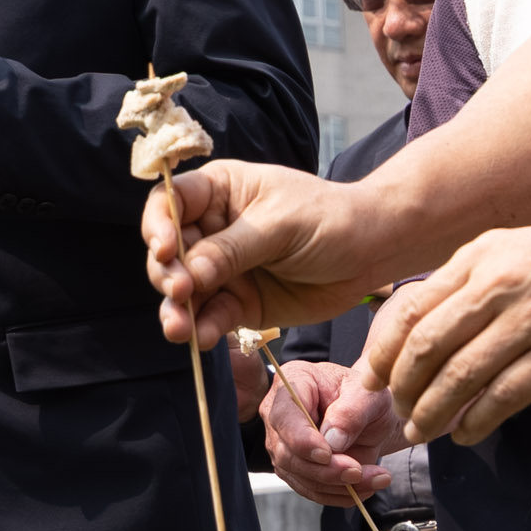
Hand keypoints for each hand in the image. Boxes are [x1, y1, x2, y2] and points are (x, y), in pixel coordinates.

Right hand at [145, 161, 380, 347]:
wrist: (372, 253)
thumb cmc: (330, 219)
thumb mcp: (280, 225)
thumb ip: (230, 249)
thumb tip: (186, 274)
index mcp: (218, 192)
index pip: (169, 203)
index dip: (157, 225)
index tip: (164, 249)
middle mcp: (213, 230)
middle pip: (169, 253)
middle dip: (166, 274)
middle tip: (179, 292)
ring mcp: (223, 269)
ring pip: (184, 292)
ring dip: (177, 311)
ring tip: (179, 329)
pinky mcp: (239, 303)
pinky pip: (211, 317)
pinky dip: (204, 329)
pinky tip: (203, 338)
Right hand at [259, 357, 388, 509]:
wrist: (371, 415)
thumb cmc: (366, 395)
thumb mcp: (369, 394)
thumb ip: (351, 411)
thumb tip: (332, 440)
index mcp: (294, 381)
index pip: (285, 415)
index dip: (301, 439)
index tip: (327, 454)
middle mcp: (280, 414)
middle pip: (287, 452)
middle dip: (324, 469)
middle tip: (358, 472)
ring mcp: (284, 444)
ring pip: (299, 476)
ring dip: (337, 485)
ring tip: (376, 478)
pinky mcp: (295, 469)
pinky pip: (312, 489)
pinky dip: (339, 494)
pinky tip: (366, 488)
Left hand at [365, 210, 530, 450]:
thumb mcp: (518, 248)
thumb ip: (475, 280)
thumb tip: (434, 321)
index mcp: (479, 257)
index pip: (409, 310)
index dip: (383, 352)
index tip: (373, 378)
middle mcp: (496, 286)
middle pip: (424, 349)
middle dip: (401, 390)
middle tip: (396, 412)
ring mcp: (528, 322)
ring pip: (457, 378)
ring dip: (432, 413)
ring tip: (422, 430)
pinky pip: (501, 398)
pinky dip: (475, 421)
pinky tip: (466, 433)